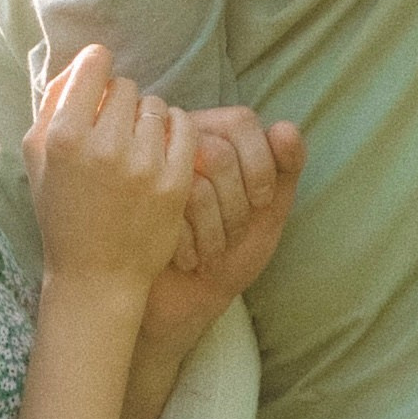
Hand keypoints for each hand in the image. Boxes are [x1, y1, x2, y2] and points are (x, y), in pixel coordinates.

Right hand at [22, 45, 196, 296]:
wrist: (96, 275)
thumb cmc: (62, 213)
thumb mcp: (38, 158)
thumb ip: (53, 102)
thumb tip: (83, 62)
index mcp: (64, 137)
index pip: (94, 66)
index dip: (96, 69)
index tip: (99, 82)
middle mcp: (104, 147)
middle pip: (126, 86)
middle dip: (120, 103)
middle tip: (113, 131)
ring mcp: (143, 165)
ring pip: (156, 105)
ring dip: (147, 119)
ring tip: (136, 147)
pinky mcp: (175, 181)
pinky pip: (185, 126)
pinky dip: (175, 131)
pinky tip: (161, 149)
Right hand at [139, 109, 303, 354]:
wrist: (191, 298)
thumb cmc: (232, 248)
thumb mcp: (270, 210)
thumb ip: (286, 167)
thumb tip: (284, 128)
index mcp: (213, 137)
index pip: (240, 120)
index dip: (260, 162)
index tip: (263, 201)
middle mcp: (177, 147)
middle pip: (218, 153)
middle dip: (237, 205)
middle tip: (233, 234)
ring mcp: (150, 177)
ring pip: (196, 186)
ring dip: (216, 230)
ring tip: (212, 252)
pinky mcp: (131, 208)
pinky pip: (170, 216)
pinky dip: (191, 245)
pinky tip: (189, 259)